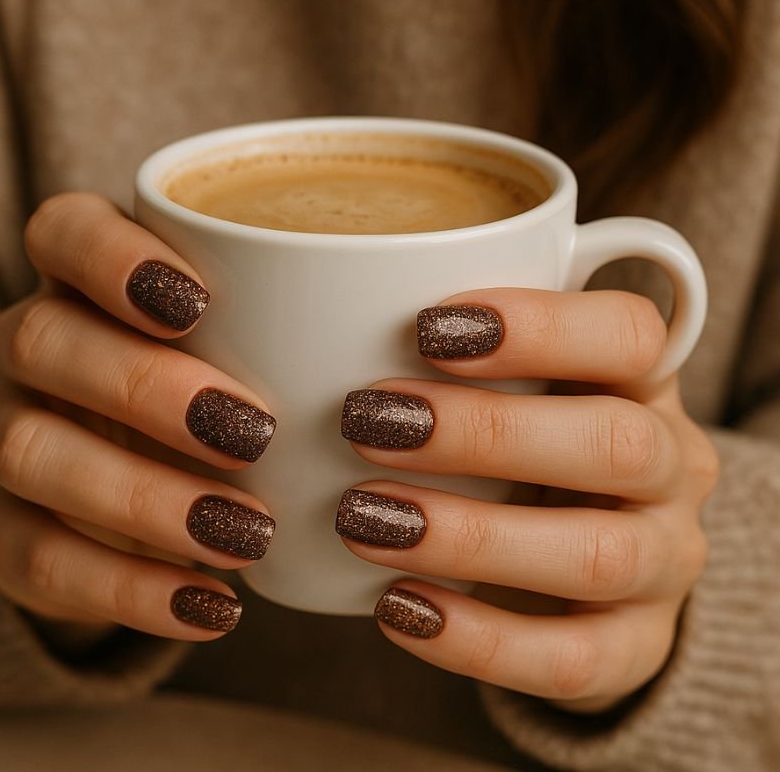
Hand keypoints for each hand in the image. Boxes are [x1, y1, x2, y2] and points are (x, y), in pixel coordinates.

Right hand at [0, 193, 276, 640]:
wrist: (149, 490)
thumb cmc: (227, 391)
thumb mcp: (264, 348)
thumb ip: (311, 326)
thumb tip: (439, 325)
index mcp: (91, 284)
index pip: (65, 233)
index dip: (113, 258)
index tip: (200, 303)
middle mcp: (37, 348)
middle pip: (43, 339)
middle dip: (146, 387)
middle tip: (254, 433)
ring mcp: (8, 433)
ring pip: (28, 450)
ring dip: (143, 498)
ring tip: (250, 534)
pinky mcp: (2, 527)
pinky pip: (36, 556)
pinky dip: (128, 587)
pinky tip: (214, 605)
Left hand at [336, 288, 718, 712]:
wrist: (575, 558)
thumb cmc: (519, 446)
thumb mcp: (504, 386)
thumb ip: (448, 360)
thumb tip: (313, 350)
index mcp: (643, 380)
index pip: (629, 333)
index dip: (538, 326)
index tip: (425, 327)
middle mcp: (672, 467)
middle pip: (615, 443)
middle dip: (484, 432)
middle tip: (368, 422)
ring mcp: (664, 563)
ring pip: (596, 556)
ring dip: (469, 537)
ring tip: (361, 520)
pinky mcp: (637, 645)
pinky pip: (574, 659)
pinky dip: (480, 641)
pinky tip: (398, 607)